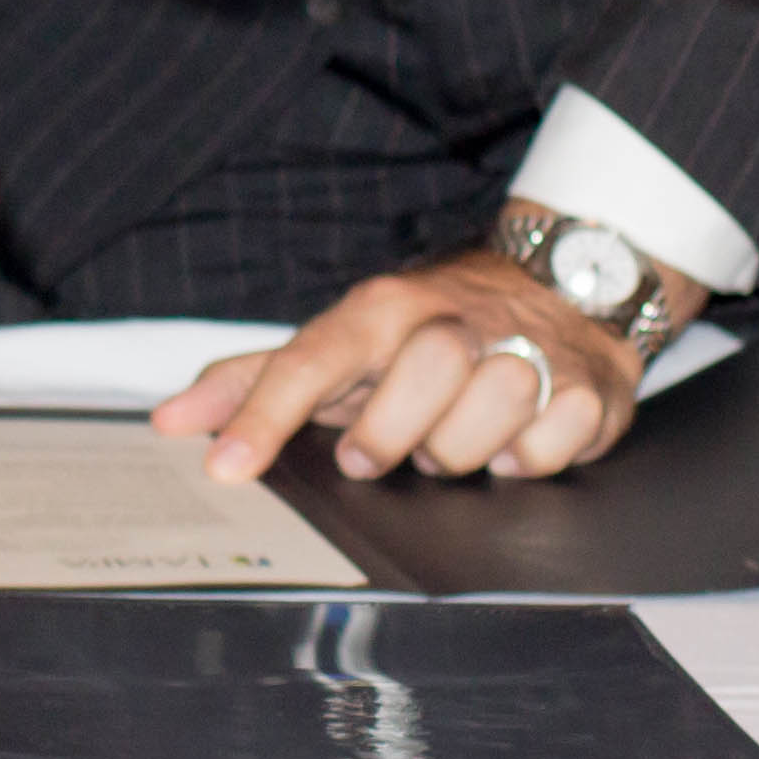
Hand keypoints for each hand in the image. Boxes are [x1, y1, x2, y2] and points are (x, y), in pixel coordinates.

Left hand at [153, 241, 673, 485]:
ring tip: (453, 443)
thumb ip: (255, 382)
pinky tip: (514, 445)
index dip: (264, 416)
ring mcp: (526, 348)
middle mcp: (451, 320)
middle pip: (421, 373)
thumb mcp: (343, 347)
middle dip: (396, 430)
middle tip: (382, 450)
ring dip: (466, 447)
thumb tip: (170, 421)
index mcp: (380, 311)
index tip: (226, 469)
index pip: (310, 359)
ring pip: (494, 404)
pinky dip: (531, 458)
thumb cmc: (427, 335)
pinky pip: (553, 440)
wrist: (563, 289)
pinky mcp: (589, 385)